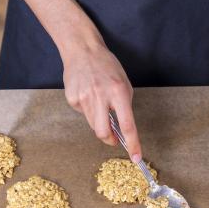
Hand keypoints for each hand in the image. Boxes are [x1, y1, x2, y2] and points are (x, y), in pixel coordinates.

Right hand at [61, 41, 141, 161]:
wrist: (82, 51)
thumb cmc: (106, 66)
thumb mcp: (123, 82)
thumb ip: (123, 105)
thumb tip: (121, 127)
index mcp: (118, 92)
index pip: (127, 124)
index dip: (132, 143)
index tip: (136, 157)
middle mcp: (100, 96)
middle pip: (103, 132)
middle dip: (109, 139)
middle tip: (114, 137)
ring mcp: (84, 98)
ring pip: (93, 124)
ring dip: (99, 121)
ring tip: (99, 103)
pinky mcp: (72, 98)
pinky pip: (83, 114)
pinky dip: (88, 110)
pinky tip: (87, 94)